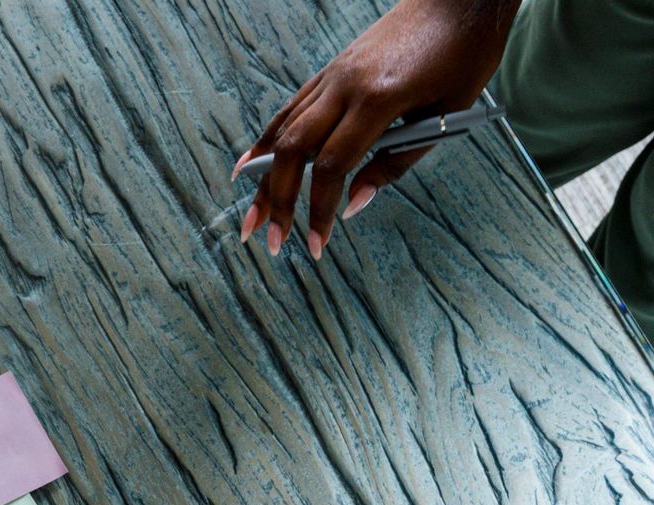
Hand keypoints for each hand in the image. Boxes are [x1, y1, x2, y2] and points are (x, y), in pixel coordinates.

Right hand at [235, 0, 516, 257]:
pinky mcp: (330, 71)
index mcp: (378, 98)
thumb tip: (354, 204)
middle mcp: (345, 85)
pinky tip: (248, 165)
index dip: (319, 209)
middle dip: (278, 201)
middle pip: (294, 151)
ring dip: (263, 179)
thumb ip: (397, 162)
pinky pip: (288, 110)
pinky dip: (265, 141)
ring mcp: (332, 76)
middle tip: (273, 241)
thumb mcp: (446, 115)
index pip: (332, 164)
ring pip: (283, 131)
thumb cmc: (463, 54)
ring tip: (253, 218)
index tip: (319, 244)